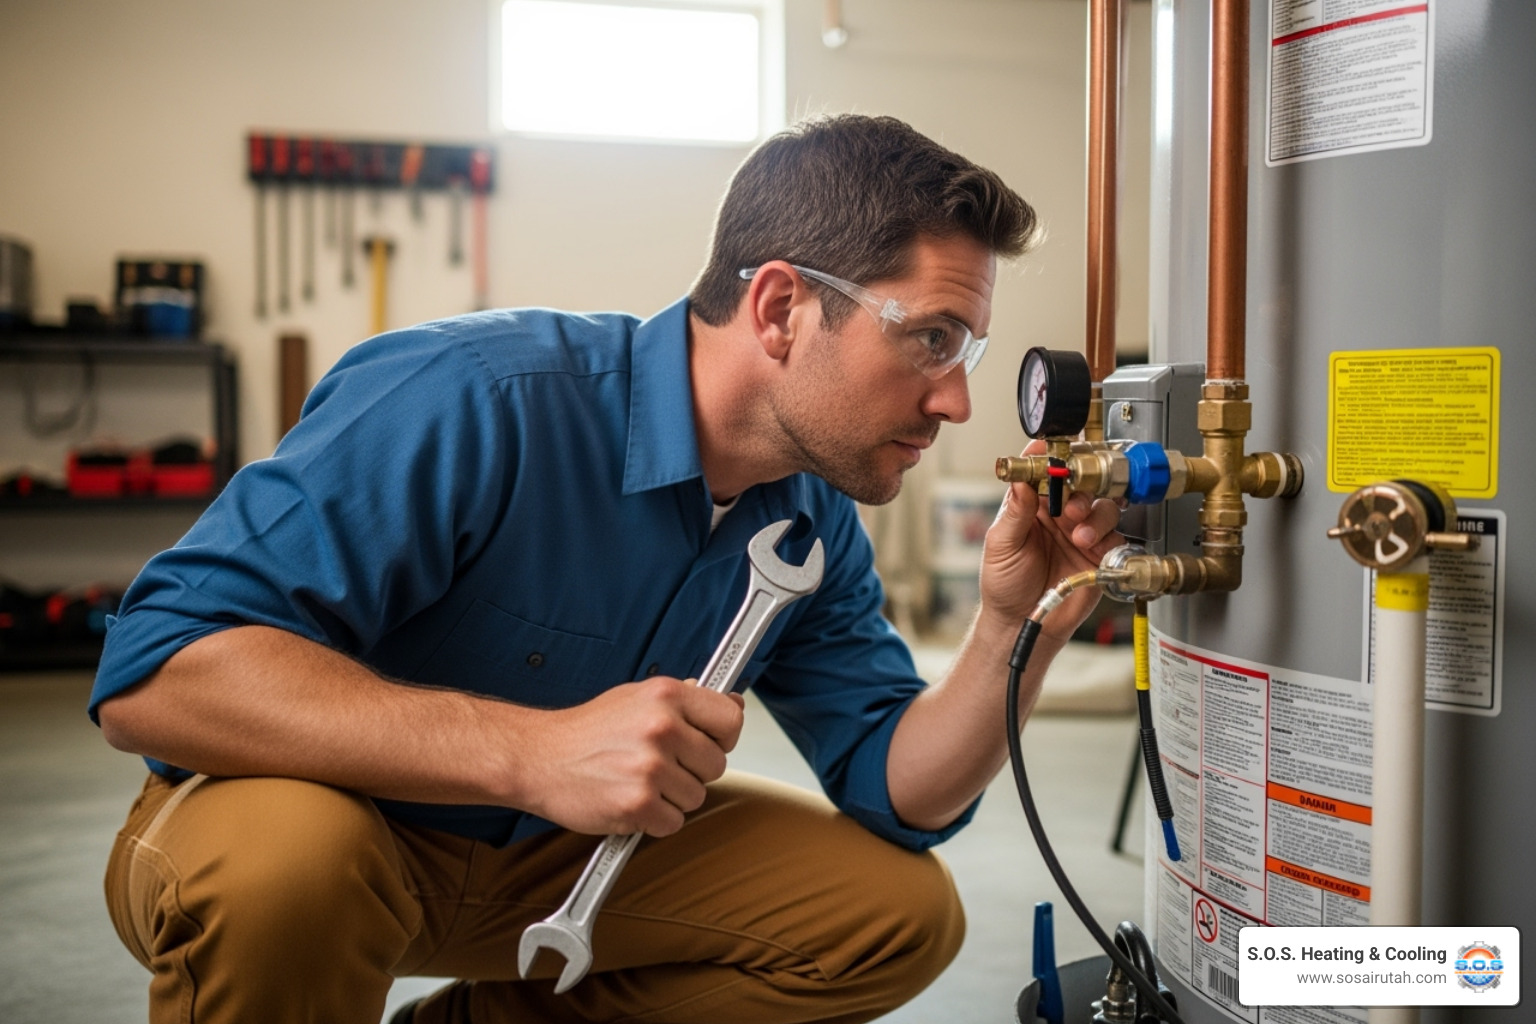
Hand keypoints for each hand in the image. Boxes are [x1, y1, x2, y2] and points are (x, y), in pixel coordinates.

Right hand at [518, 676, 744, 836]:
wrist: (538, 757)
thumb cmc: (587, 731)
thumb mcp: (636, 697)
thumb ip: (684, 702)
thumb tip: (733, 702)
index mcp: (666, 695)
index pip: (731, 719)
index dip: (723, 736)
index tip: (709, 742)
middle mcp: (661, 727)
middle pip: (717, 764)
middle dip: (692, 771)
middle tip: (657, 765)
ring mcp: (650, 767)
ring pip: (696, 797)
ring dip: (672, 797)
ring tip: (637, 780)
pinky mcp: (638, 804)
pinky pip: (673, 822)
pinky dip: (654, 820)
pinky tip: (629, 800)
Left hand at [979, 441, 1125, 638]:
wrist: (1022, 621)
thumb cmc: (1004, 584)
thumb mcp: (1001, 545)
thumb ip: (1015, 512)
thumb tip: (1021, 478)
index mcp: (1032, 504)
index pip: (1045, 469)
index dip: (1053, 457)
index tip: (1058, 453)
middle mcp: (1060, 513)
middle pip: (1083, 481)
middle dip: (1083, 487)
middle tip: (1073, 505)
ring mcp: (1082, 531)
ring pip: (1104, 505)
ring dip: (1095, 515)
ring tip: (1079, 536)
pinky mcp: (1100, 554)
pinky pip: (1116, 536)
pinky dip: (1108, 538)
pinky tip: (1091, 549)